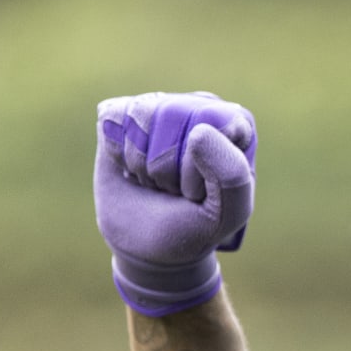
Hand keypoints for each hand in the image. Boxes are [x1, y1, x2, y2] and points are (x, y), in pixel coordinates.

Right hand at [93, 91, 255, 316]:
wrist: (149, 245)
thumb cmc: (195, 227)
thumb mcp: (227, 214)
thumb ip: (232, 175)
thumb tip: (199, 132)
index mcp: (237, 124)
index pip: (210, 121)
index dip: (194, 166)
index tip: (197, 194)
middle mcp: (202, 106)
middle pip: (171, 113)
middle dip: (166, 165)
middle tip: (173, 188)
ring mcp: (163, 105)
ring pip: (140, 114)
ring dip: (141, 162)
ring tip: (155, 179)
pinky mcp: (125, 114)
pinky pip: (113, 118)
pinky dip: (116, 153)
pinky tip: (131, 167)